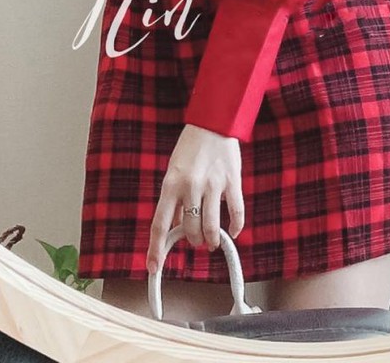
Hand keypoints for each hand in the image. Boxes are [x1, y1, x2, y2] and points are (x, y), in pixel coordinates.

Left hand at [146, 123, 244, 274]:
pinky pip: (236, 211)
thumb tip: (174, 227)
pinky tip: (233, 231)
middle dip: (193, 240)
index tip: (153, 267)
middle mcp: (191, 186)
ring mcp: (213, 184)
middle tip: (196, 240)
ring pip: (211, 226)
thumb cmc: (190, 148)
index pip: (160, 224)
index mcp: (171, 184)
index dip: (156, 249)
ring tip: (211, 241)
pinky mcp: (232, 180)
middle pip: (189, 229)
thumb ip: (174, 199)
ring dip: (211, 239)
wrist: (213, 122)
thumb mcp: (174, 172)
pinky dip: (236, 226)